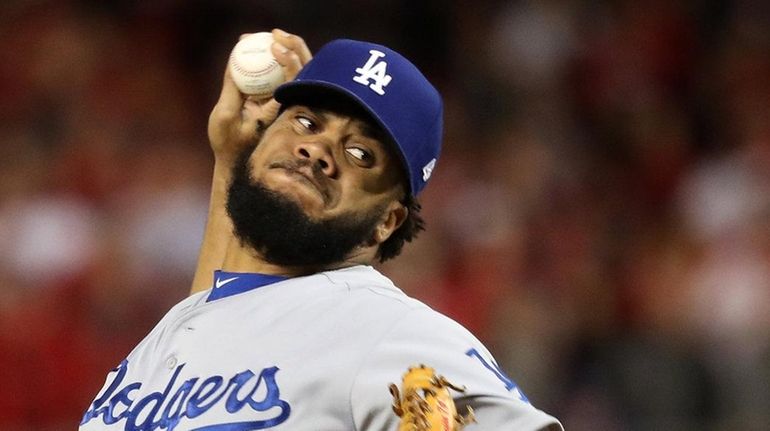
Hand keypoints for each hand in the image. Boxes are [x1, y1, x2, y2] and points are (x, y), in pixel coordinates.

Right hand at [207, 29, 311, 163]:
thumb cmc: (229, 143)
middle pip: (301, 71)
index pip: (296, 81)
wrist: (236, 163)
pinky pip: (278, 77)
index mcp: (283, 113)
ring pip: (292, 72)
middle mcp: (289, 107)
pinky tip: (257, 49)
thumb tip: (236, 61)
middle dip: (291, 47)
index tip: (274, 46)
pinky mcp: (277, 102)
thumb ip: (232, 89)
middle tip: (272, 34)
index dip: (290, 59)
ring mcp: (285, 104)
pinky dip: (271, 62)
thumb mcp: (225, 116)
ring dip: (282, 51)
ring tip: (264, 37)